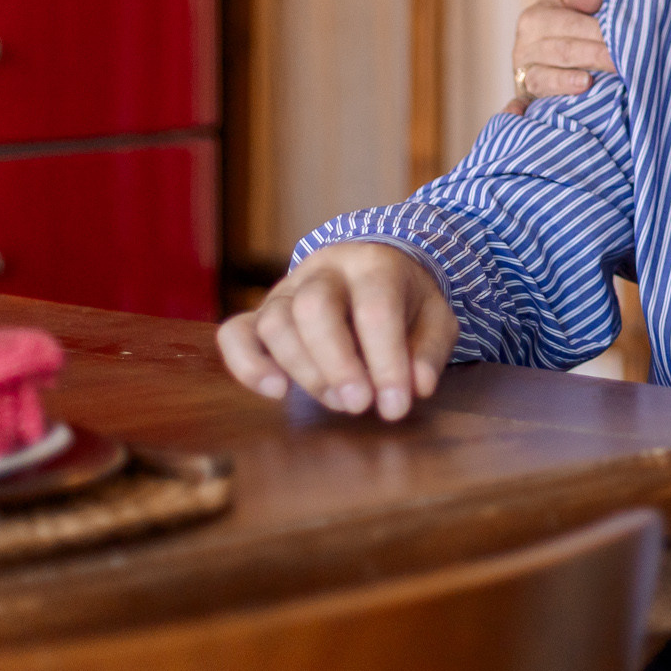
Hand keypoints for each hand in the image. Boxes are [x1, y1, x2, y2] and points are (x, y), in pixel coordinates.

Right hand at [216, 242, 457, 421]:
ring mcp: (286, 290)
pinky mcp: (260, 313)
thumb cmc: (405, 299)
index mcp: (374, 264)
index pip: (375, 308)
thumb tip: (418, 387)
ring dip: (304, 371)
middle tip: (359, 405)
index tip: (396, 406)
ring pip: (275, 323)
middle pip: (314, 308)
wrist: (371, 267)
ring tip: (337, 402)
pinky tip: (276, 392)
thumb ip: (430, 350)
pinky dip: (247, 365)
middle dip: (336, 364)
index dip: (386, 361)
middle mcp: (324, 270)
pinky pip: (235, 333)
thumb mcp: (435, 316)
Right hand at [504, 0, 614, 113]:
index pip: (568, 24)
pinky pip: (520, 105)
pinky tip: (520, 113)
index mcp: (534, 19)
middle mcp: (523, 48)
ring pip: (544, 79)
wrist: (544, 47)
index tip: (622, 36)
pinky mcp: (524, 99)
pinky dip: (517, 111)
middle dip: (593, 56)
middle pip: (562, 52)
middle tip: (621, 62)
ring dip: (566, 82)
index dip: (595, 31)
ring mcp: (522, 75)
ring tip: (589, 83)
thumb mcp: (569, 0)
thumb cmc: (565, 22)